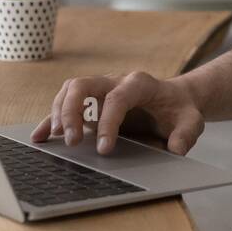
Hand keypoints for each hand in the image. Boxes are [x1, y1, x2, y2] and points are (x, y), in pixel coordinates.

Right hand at [30, 71, 203, 155]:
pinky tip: (40, 137)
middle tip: (72, 141)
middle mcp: (115, 81)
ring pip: (70, 91)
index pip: (117, 97)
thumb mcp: (192, 122)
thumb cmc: (181, 111)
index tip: (104, 149)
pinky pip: (65, 104)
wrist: (176, 101)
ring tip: (54, 140)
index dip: (108, 122)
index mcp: (140, 83)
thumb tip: (175, 150)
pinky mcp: (91, 103)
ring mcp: (100, 90)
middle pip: (83, 84)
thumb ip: (186, 134)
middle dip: (72, 111)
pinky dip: (50, 119)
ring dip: (58, 114)